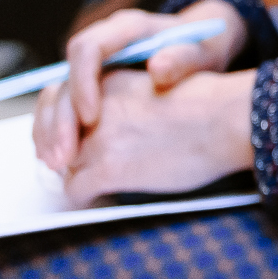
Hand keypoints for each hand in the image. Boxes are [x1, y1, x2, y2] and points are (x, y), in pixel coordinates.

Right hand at [34, 0, 246, 171]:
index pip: (88, 48)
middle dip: (60, 119)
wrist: (206, 48)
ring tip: (57, 165)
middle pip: (64, 76)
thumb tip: (158, 69)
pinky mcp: (93, 87)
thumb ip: (184, 59)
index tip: (92, 119)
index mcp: (127, 29)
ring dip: (52, 131)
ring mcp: (95, 67)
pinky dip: (60, 134)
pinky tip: (63, 162)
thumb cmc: (204, 49)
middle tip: (64, 157)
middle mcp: (104, 45)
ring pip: (57, 95)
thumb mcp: (202, 53)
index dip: (83, 83)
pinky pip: (66, 109)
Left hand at [55, 68, 256, 203]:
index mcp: (107, 81)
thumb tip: (117, 125)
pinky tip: (100, 196)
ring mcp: (97, 140)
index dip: (54, 121)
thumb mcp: (157, 86)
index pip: (57, 98)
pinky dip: (83, 197)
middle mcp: (94, 107)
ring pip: (63, 164)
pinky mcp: (105, 169)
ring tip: (90, 182)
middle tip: (62, 164)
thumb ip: (126, 100)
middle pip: (50, 132)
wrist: (228, 119)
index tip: (60, 137)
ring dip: (74, 173)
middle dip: (53, 149)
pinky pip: (74, 191)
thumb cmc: (209, 106)